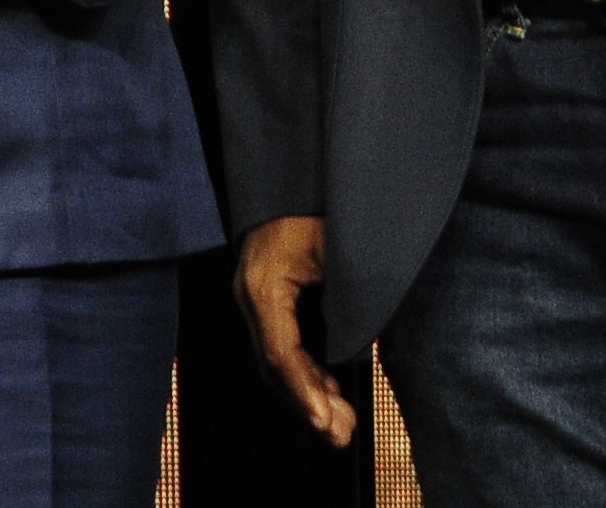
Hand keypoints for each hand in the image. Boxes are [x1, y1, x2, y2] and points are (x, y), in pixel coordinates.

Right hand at [235, 216, 356, 446]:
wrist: (297, 170)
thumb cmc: (321, 204)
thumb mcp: (338, 252)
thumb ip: (345, 304)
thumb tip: (356, 358)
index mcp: (264, 284)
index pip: (280, 354)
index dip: (304, 393)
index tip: (326, 423)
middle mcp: (250, 294)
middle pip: (273, 365)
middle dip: (307, 403)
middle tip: (341, 435)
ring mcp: (254, 296)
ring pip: (274, 360)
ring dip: (306, 393)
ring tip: (339, 425)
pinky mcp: (266, 296)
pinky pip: (279, 343)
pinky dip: (303, 371)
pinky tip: (327, 391)